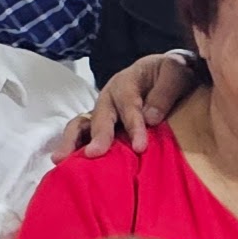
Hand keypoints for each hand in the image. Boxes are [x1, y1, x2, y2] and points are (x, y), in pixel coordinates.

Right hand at [61, 52, 199, 159]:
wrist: (164, 73)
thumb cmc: (170, 72)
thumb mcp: (175, 71)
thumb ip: (165, 92)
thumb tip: (151, 119)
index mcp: (126, 82)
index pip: (129, 105)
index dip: (134, 126)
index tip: (139, 148)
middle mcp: (108, 97)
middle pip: (99, 117)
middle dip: (97, 136)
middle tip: (93, 155)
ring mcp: (101, 112)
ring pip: (81, 125)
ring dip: (72, 142)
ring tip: (61, 161)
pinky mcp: (101, 126)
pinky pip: (83, 136)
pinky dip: (75, 149)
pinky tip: (70, 167)